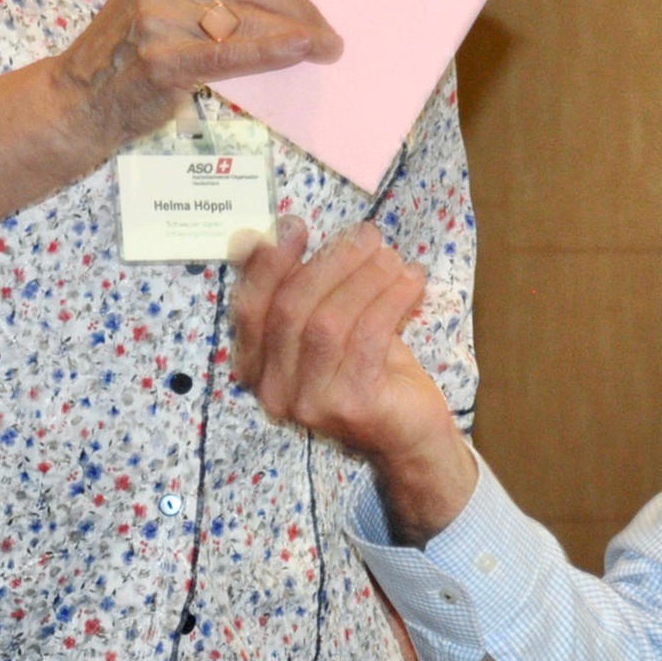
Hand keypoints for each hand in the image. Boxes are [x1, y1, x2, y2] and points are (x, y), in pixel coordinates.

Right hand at [60, 0, 341, 149]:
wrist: (80, 97)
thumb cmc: (132, 49)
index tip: (306, 2)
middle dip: (300, 6)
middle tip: (325, 32)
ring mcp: (159, 17)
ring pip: (251, 15)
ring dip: (299, 31)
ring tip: (325, 48)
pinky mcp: (164, 60)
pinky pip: (233, 50)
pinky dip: (274, 49)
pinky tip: (302, 50)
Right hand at [232, 218, 478, 544]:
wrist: (410, 434)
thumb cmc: (368, 369)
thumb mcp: (327, 323)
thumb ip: (298, 286)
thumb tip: (260, 233)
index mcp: (257, 368)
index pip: (250, 309)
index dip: (270, 264)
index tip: (296, 226)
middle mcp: (274, 391)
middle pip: (291, 309)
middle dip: (331, 262)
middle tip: (366, 235)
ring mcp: (310, 403)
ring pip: (328, 322)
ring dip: (365, 277)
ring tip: (392, 257)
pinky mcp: (352, 405)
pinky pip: (368, 336)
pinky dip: (391, 298)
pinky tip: (411, 281)